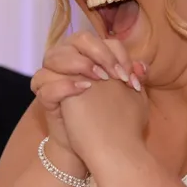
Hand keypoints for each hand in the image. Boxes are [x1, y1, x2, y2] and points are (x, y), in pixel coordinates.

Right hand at [30, 31, 145, 155]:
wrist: (96, 147)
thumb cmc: (109, 116)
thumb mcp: (127, 96)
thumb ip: (134, 78)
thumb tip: (142, 67)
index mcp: (87, 55)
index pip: (99, 39)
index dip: (116, 53)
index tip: (130, 74)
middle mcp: (68, 60)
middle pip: (77, 39)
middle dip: (99, 53)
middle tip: (115, 75)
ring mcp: (53, 77)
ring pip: (54, 56)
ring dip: (80, 64)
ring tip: (100, 79)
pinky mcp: (45, 97)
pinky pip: (44, 82)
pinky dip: (63, 84)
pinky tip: (83, 89)